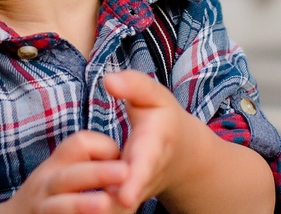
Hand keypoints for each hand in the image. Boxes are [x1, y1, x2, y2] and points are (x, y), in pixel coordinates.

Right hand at [0, 130, 130, 213]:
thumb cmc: (51, 193)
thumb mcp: (61, 171)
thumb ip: (86, 164)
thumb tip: (127, 161)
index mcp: (56, 164)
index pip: (80, 143)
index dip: (105, 146)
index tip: (121, 159)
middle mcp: (47, 186)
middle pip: (69, 176)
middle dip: (98, 174)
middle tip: (126, 172)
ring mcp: (44, 209)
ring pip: (60, 206)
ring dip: (82, 205)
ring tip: (105, 205)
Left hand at [102, 71, 201, 210]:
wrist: (182, 155)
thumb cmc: (163, 120)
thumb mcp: (154, 96)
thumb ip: (134, 85)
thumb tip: (108, 80)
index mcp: (154, 146)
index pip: (145, 163)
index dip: (135, 179)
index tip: (123, 196)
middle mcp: (146, 174)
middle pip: (131, 194)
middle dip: (118, 204)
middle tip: (106, 209)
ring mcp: (136, 192)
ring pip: (119, 209)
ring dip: (103, 213)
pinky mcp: (125, 202)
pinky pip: (111, 211)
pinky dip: (98, 213)